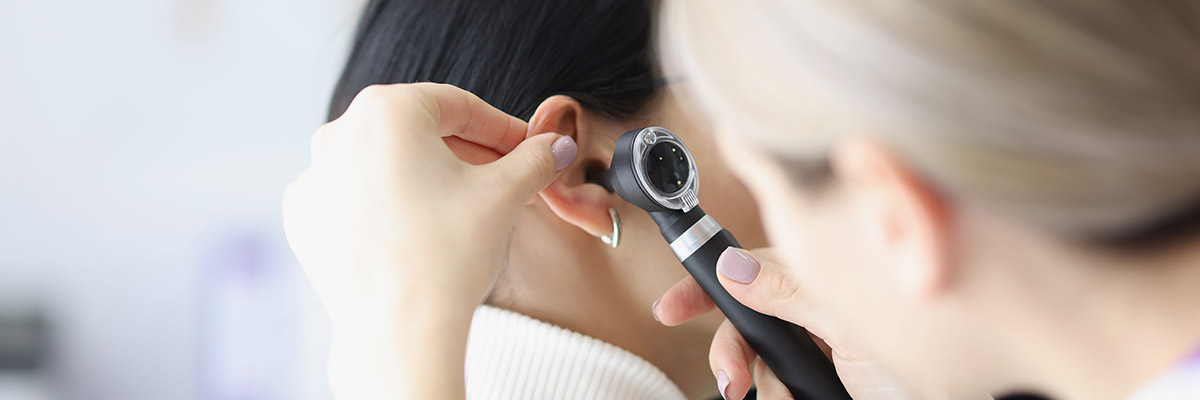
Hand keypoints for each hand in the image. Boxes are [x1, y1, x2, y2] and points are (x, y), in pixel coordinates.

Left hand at [282, 83, 575, 398]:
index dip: (503, 129)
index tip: (529, 149)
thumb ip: (535, 158)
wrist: (399, 334)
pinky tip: (419, 231)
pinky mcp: (305, 218)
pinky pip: (355, 197)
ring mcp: (314, 177)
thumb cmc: (447, 257)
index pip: (459, 106)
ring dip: (429, 179)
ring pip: (386, 164)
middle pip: (419, 132)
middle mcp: (338, 133)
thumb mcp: (506, 194)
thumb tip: (556, 146)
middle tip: (506, 180)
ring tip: (466, 210)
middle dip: (467, 154)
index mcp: (385, 111)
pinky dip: (388, 206)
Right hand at [653, 247, 912, 399]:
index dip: (707, 285)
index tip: (670, 308)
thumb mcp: (851, 324)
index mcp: (824, 276)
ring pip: (760, 361)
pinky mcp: (819, 381)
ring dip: (760, 384)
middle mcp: (817, 308)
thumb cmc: (927, 360)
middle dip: (731, 352)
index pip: (752, 267)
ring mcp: (818, 347)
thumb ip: (791, 292)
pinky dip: (775, 395)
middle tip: (732, 380)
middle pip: (746, 321)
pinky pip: (777, 386)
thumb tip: (734, 266)